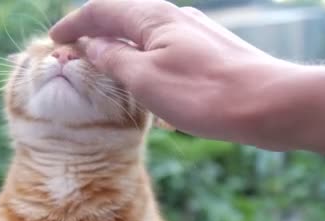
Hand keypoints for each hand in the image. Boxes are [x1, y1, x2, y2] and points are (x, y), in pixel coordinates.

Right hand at [50, 0, 298, 149]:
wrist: (270, 104)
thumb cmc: (204, 93)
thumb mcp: (145, 80)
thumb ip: (113, 60)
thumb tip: (91, 46)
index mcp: (152, 18)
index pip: (101, 11)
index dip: (74, 25)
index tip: (54, 40)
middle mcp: (174, 17)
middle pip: (124, 20)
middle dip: (96, 35)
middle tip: (75, 54)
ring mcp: (195, 34)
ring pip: (145, 37)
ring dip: (121, 51)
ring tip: (107, 71)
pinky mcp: (210, 53)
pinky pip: (166, 51)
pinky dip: (145, 62)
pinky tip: (148, 85)